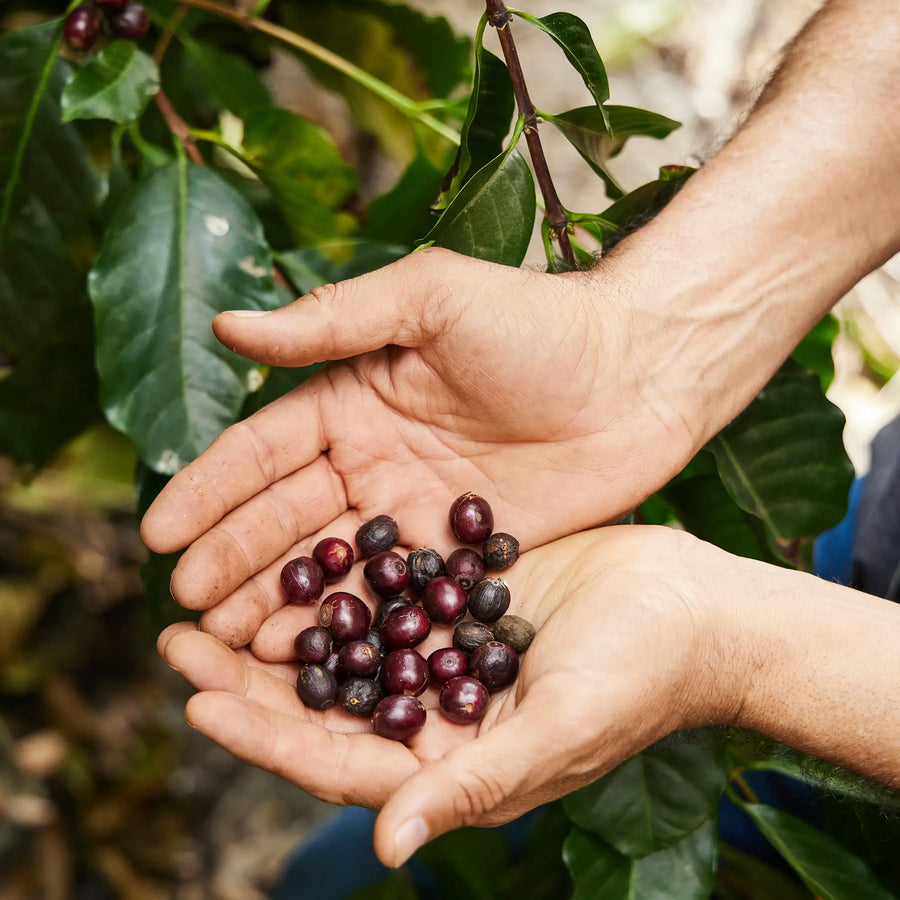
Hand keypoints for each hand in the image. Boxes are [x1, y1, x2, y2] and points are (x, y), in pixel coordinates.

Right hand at [142, 247, 704, 644]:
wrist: (639, 370)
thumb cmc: (537, 320)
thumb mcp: (429, 299)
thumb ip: (333, 320)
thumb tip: (229, 327)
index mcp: (352, 399)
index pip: (262, 452)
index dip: (208, 492)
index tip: (159, 534)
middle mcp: (373, 461)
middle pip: (286, 520)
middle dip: (232, 561)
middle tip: (185, 609)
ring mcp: (416, 514)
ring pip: (333, 568)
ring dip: (280, 604)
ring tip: (230, 643)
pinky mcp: (462, 555)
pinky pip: (396, 596)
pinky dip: (356, 626)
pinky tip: (316, 656)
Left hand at [157, 526, 742, 866]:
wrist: (692, 607)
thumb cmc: (639, 678)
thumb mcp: (557, 732)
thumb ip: (472, 786)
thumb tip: (390, 848)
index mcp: (449, 761)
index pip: (337, 758)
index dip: (264, 734)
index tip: (197, 697)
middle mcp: (435, 707)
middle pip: (322, 700)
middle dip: (247, 675)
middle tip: (175, 637)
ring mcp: (444, 646)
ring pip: (342, 641)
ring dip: (280, 621)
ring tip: (209, 591)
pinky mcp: (459, 591)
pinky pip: (384, 586)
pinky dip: (335, 576)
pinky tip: (291, 548)